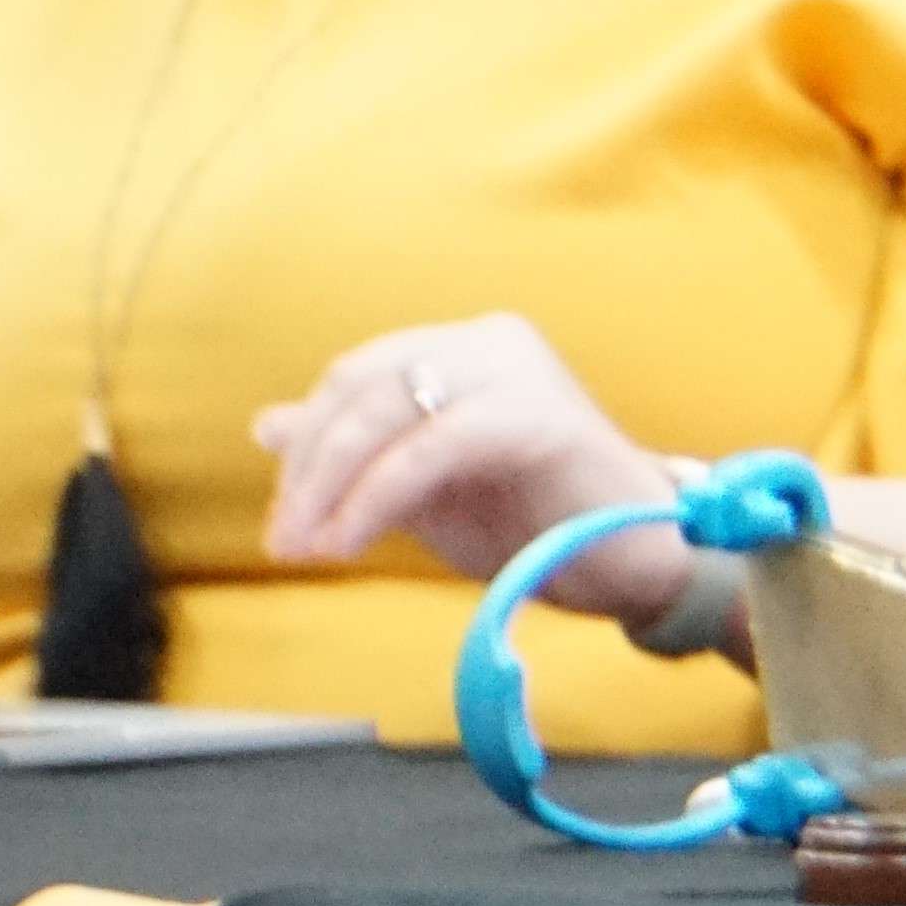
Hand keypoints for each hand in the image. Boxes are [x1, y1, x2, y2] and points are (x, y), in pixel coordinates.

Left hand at [253, 315, 686, 612]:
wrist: (638, 564)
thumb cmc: (540, 523)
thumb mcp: (425, 487)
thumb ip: (358, 453)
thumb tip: (267, 423)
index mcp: (466, 349)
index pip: (355, 377)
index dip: (307, 447)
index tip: (284, 522)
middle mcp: (492, 341)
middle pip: (361, 387)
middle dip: (310, 470)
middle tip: (286, 542)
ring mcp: (518, 370)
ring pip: (388, 412)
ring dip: (333, 488)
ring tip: (314, 549)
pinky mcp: (539, 415)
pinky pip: (430, 448)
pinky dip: (377, 496)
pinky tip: (353, 540)